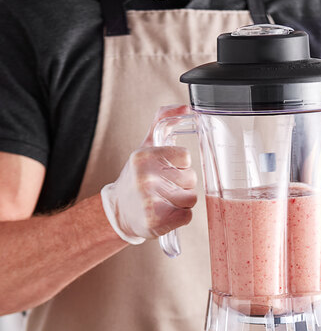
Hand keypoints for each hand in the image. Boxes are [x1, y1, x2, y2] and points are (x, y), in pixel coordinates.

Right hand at [100, 106, 197, 243]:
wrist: (120, 211)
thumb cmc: (137, 176)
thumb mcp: (146, 145)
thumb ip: (164, 121)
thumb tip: (187, 107)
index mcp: (143, 157)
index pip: (186, 158)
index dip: (180, 165)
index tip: (167, 169)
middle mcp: (145, 178)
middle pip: (191, 180)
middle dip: (182, 184)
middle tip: (165, 187)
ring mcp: (149, 202)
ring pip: (191, 199)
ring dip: (182, 201)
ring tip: (165, 200)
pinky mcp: (156, 222)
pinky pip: (187, 217)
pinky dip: (180, 217)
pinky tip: (166, 213)